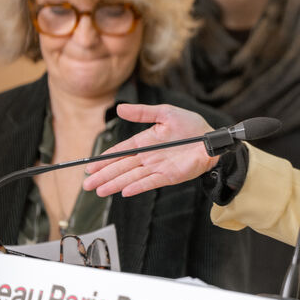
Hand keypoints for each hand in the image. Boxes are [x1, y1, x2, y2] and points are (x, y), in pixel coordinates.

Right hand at [83, 103, 217, 197]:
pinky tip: (124, 191)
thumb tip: (119, 108)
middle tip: (87, 184)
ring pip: (131, 177)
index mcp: (145, 141)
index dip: (105, 159)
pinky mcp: (169, 176)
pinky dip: (137, 186)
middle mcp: (148, 156)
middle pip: (121, 167)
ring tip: (99, 191)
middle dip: (103, 175)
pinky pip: (150, 182)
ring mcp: (158, 168)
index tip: (90, 166)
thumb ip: (143, 113)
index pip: (120, 152)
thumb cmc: (192, 126)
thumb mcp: (165, 113)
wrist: (212, 139)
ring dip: (115, 184)